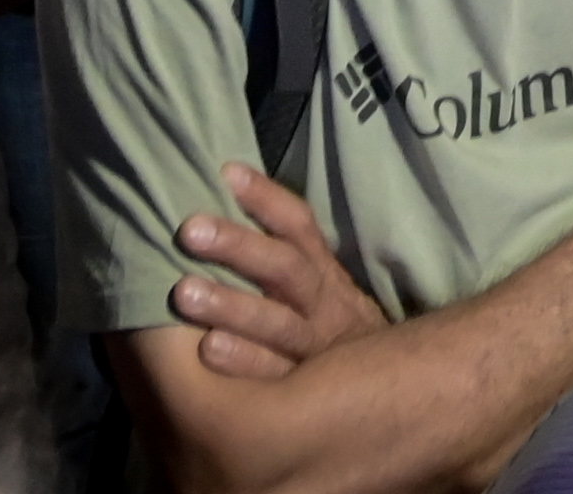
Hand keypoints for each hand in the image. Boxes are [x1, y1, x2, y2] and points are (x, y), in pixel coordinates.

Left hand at [172, 161, 388, 382]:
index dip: (266, 199)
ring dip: (232, 306)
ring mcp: (318, 352)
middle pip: (286, 269)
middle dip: (238, 246)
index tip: (226, 173)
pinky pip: (276, 377)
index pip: (299, 228)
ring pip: (279, 323)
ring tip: (184, 292)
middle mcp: (326, 307)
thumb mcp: (322, 293)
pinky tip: (208, 350)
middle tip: (189, 230)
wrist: (388, 397)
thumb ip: (286, 260)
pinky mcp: (309, 398)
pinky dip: (244, 362)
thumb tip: (228, 208)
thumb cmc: (331, 337)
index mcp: (326, 277)